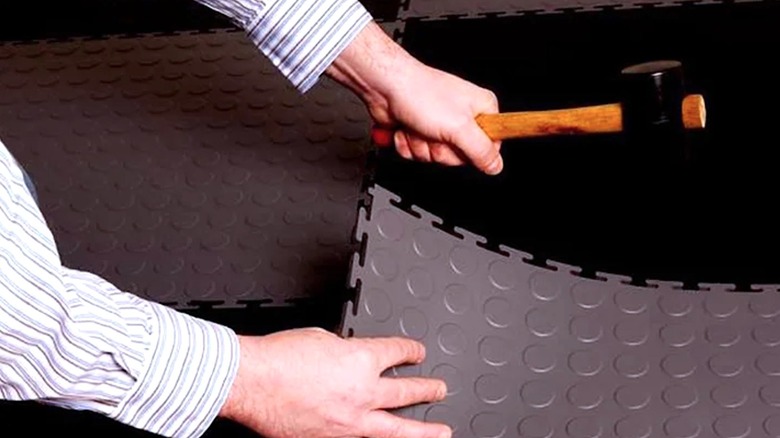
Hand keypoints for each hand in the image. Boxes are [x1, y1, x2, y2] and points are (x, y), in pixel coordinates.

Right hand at [219, 328, 450, 437]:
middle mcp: (362, 391)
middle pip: (408, 391)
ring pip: (396, 429)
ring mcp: (349, 421)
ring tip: (440, 432)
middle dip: (428, 389)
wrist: (252, 382)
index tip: (418, 353)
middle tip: (440, 390)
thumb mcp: (319, 338)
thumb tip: (347, 357)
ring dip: (421, 430)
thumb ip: (342, 350)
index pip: (398, 352)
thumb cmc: (277, 357)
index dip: (412, 351)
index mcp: (360, 359)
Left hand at [326, 22, 502, 174]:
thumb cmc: (420, 93)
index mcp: (481, 109)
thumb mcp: (459, 127)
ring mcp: (440, 125)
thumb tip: (496, 166)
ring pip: (435, 157)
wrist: (386, 87)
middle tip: (435, 132)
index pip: (490, 147)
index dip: (472, 152)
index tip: (460, 142)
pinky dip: (408, 145)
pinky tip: (407, 129)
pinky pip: (417, 154)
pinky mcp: (420, 132)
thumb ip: (481, 150)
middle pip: (459, 156)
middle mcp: (462, 118)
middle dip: (439, 149)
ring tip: (418, 126)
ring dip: (420, 146)